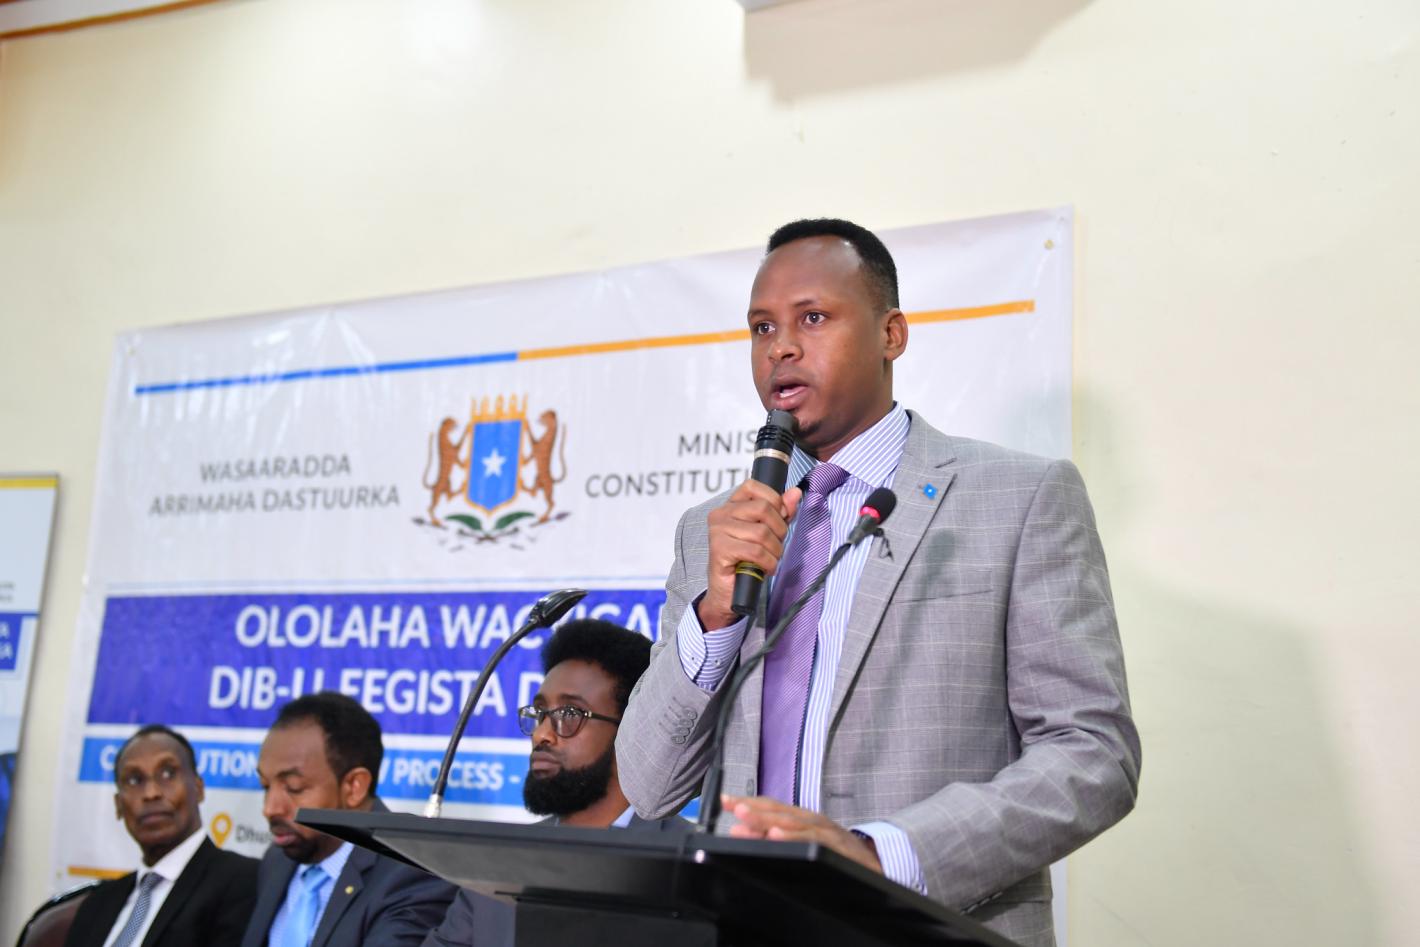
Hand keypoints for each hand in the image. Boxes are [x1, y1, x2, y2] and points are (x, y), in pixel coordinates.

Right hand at [697, 481, 801, 629]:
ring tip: (771, 559)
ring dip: (775, 550)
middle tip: (777, 545)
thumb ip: (781, 512)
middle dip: (779, 529)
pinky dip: (768, 562)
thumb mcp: (768, 532)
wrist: (728, 593)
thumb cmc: (747, 561)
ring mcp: (718, 532)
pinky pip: (756, 551)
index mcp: (730, 506)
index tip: (779, 518)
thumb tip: (795, 493)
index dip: (773, 500)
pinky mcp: (719, 550)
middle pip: (763, 509)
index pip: (753, 486)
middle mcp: (720, 515)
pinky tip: (766, 568)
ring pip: (762, 532)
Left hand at [721, 794, 881, 874]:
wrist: (876, 863)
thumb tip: (738, 831)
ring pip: (792, 821)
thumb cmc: (835, 851)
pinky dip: (793, 836)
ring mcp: (824, 829)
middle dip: (754, 807)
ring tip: (746, 816)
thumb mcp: (800, 842)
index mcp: (800, 817)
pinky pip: (812, 839)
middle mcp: (811, 818)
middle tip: (732, 805)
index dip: (747, 801)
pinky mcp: (835, 844)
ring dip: (768, 818)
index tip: (724, 800)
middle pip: (779, 809)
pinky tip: (776, 835)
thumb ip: (770, 836)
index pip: (770, 805)